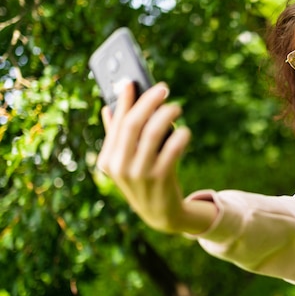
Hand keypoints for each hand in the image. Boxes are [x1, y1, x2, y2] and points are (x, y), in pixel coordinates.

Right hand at [96, 81, 214, 233]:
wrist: (160, 214)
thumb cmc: (143, 180)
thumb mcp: (125, 162)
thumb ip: (117, 137)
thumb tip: (108, 108)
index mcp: (107, 160)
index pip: (117, 123)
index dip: (125, 100)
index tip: (132, 81)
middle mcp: (120, 167)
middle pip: (134, 124)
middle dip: (148, 101)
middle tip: (163, 88)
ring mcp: (140, 174)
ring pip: (153, 133)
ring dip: (167, 114)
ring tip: (176, 107)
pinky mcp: (161, 178)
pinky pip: (173, 149)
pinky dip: (180, 136)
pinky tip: (185, 131)